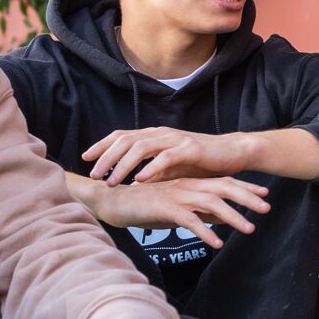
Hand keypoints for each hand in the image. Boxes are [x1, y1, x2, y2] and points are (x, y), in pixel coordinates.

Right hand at [81, 176, 269, 248]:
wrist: (111, 200)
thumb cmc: (143, 206)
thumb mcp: (176, 209)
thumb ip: (198, 212)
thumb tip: (221, 221)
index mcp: (190, 183)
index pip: (223, 183)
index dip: (245, 188)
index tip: (264, 195)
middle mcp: (186, 186)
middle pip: (224, 189)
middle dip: (247, 198)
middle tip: (267, 208)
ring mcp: (176, 195)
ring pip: (211, 204)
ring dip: (233, 216)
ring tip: (249, 229)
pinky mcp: (164, 208)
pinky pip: (190, 220)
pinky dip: (205, 231)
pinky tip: (217, 243)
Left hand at [84, 127, 253, 185]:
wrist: (233, 153)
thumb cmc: (202, 162)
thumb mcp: (172, 167)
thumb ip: (153, 172)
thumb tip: (133, 184)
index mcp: (155, 136)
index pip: (121, 136)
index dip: (101, 146)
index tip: (85, 159)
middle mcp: (161, 134)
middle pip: (126, 140)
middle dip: (106, 157)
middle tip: (93, 175)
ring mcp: (175, 139)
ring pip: (141, 148)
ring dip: (123, 165)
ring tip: (111, 181)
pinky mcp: (190, 148)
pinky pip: (165, 157)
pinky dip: (150, 168)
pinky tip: (139, 180)